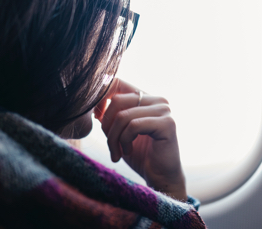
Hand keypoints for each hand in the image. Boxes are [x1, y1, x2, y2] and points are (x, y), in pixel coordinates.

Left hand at [94, 78, 186, 200]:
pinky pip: (133, 126)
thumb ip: (110, 114)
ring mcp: (164, 110)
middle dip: (107, 125)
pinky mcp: (167, 124)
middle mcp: (158, 100)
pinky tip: (127, 152)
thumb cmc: (139, 155)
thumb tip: (93, 98)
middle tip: (110, 144)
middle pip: (118, 100)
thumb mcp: (119, 131)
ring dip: (114, 138)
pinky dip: (124, 141)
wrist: (160, 178)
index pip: (118, 82)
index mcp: (147, 97)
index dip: (102, 98)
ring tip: (117, 152)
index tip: (97, 118)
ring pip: (123, 116)